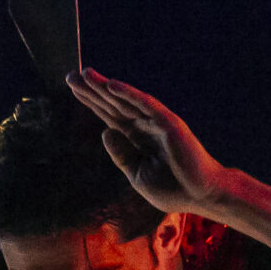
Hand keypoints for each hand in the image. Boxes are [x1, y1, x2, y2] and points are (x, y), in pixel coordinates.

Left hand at [66, 69, 232, 217]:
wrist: (201, 195)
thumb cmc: (172, 189)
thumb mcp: (137, 175)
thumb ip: (121, 155)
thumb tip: (104, 132)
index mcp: (136, 138)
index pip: (109, 115)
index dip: (91, 101)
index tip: (73, 88)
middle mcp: (144, 125)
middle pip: (113, 104)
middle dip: (91, 90)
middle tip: (69, 75)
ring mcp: (156, 122)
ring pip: (126, 101)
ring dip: (105, 86)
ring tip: (85, 73)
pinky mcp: (169, 123)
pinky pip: (145, 105)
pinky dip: (129, 94)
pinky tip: (111, 85)